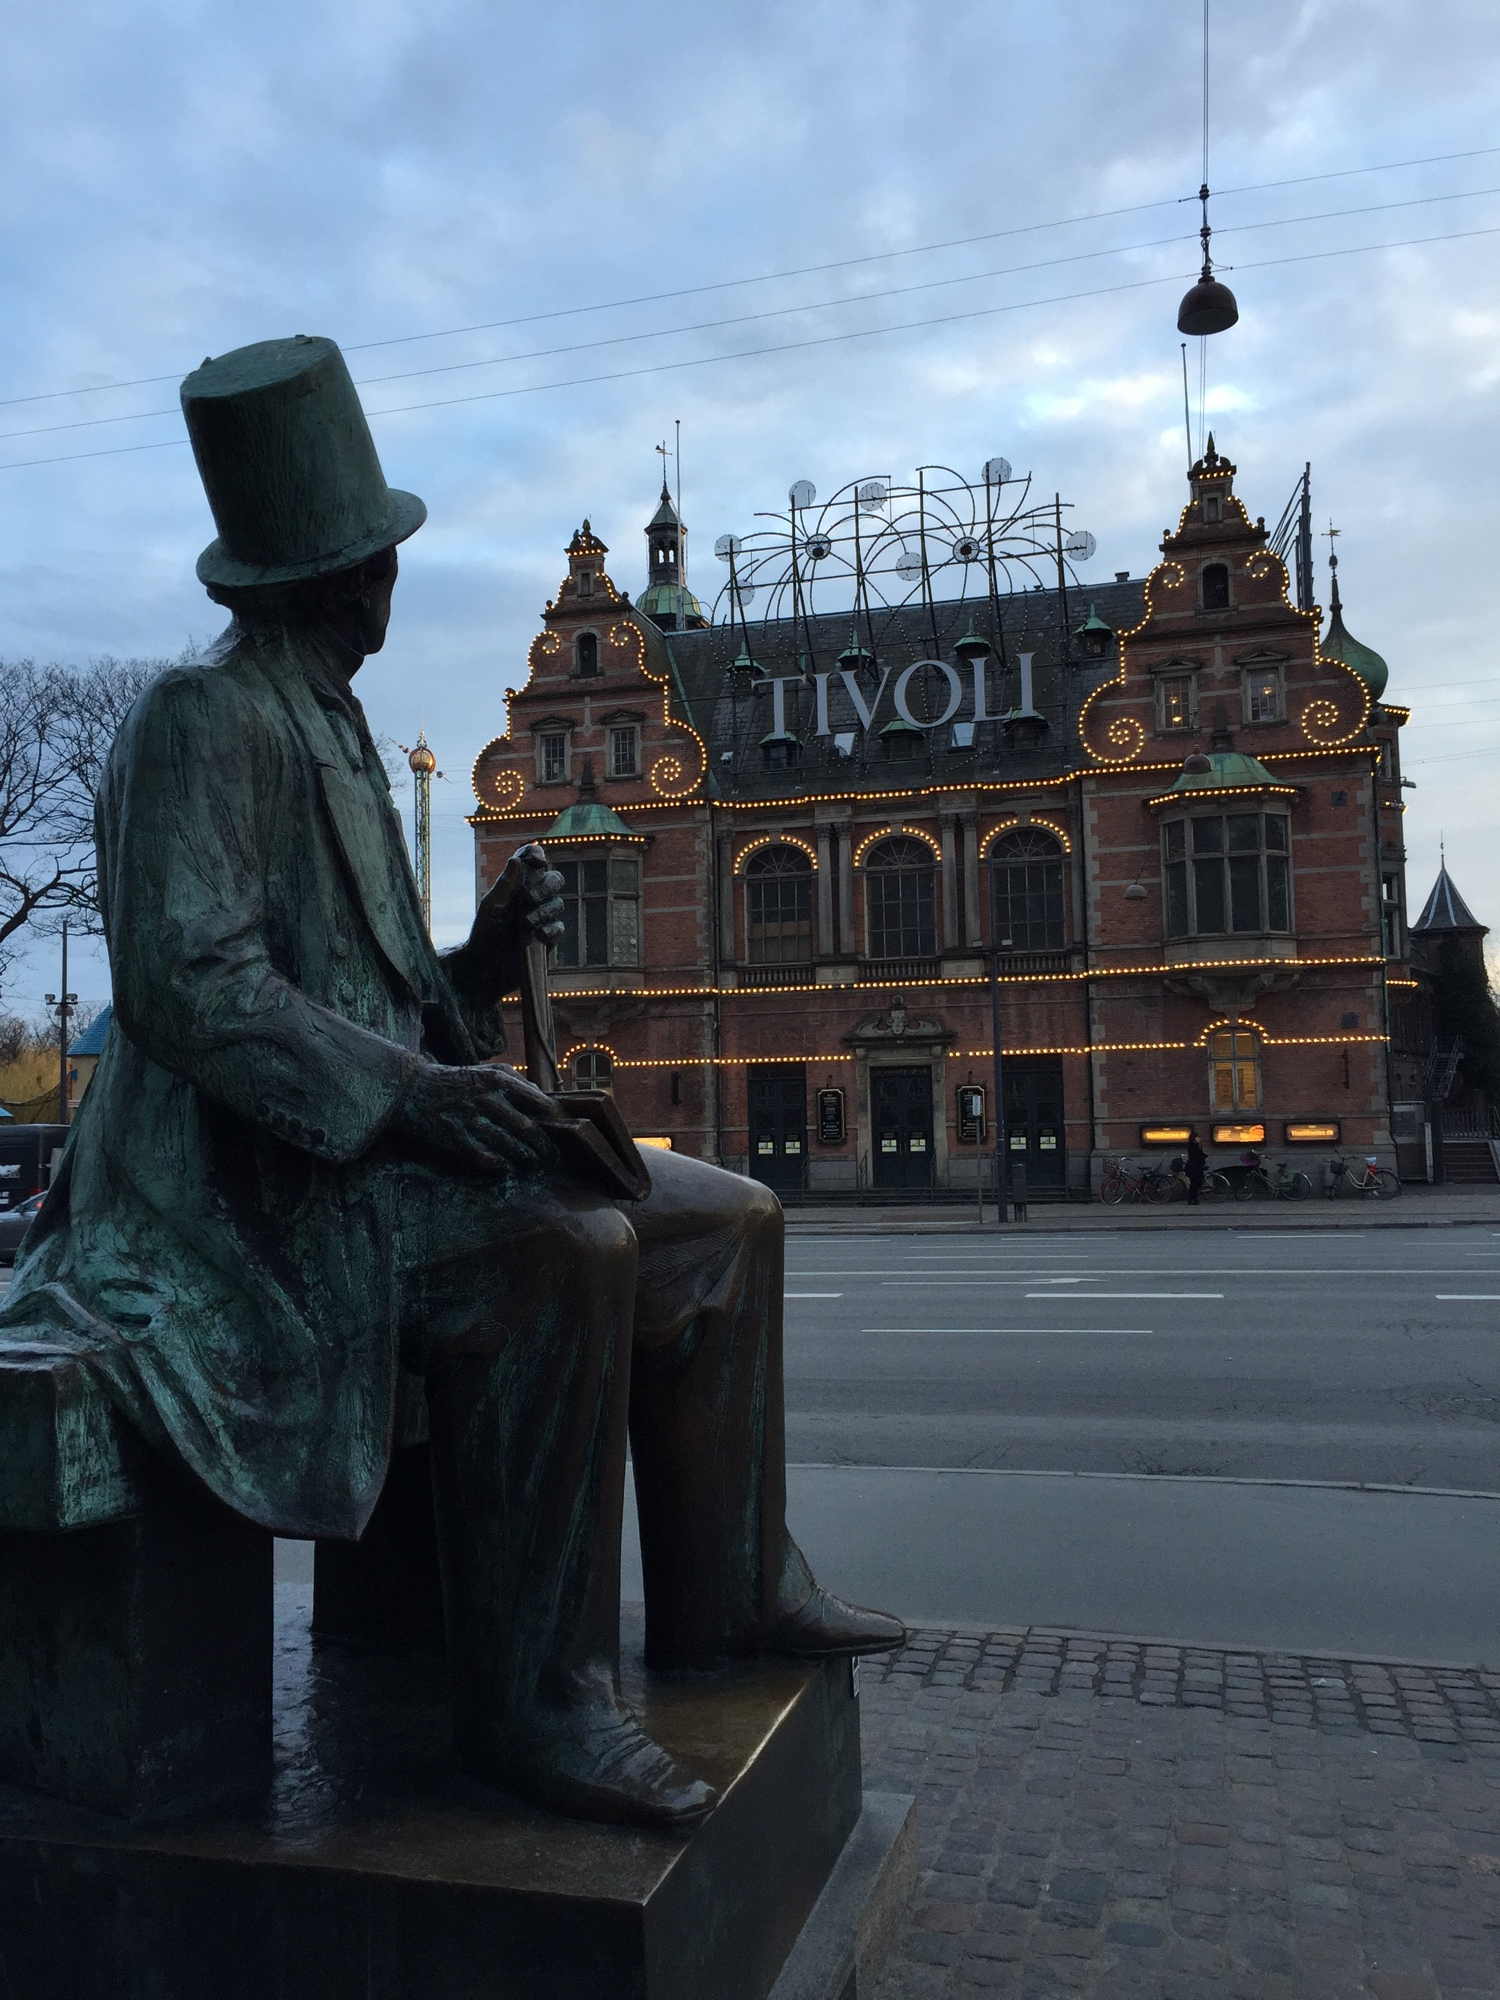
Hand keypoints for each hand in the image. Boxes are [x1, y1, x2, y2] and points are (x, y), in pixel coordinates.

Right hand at [390, 1059, 557, 1175]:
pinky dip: (499, 1163)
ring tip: (533, 1162)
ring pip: (508, 1144)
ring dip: (524, 1156)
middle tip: (551, 1155)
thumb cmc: (454, 1081)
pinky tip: (506, 1166)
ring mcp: (469, 1119)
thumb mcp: (484, 1071)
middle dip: (542, 1144)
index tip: (560, 1128)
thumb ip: (514, 1080)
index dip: (552, 1118)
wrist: (411, 1089)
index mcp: (495, 1080)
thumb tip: (541, 1096)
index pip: (535, 1101)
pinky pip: (484, 1156)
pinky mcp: (454, 1138)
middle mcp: (485, 1098)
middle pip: (525, 1127)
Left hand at [459, 843, 565, 992]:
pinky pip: (559, 927)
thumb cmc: (483, 934)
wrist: (484, 968)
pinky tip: (538, 936)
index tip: (536, 860)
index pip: (533, 862)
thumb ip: (505, 884)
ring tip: (525, 925)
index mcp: (517, 885)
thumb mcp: (491, 907)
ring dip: (542, 911)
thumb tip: (517, 859)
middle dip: (545, 885)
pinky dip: (550, 929)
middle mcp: (533, 898)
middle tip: (529, 897)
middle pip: (554, 879)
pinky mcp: (548, 938)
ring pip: (558, 903)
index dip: (537, 856)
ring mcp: (543, 917)